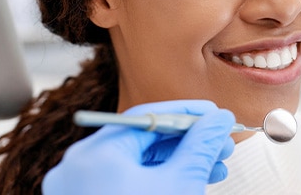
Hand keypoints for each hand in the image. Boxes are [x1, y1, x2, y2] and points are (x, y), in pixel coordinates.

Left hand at [42, 100, 235, 194]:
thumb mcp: (179, 186)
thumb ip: (200, 146)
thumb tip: (219, 120)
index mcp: (94, 155)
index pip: (147, 118)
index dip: (188, 114)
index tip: (216, 116)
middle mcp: (78, 168)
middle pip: (142, 140)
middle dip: (188, 142)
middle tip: (221, 145)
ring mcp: (79, 190)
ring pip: (136, 164)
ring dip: (178, 162)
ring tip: (215, 169)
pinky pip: (126, 183)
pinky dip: (158, 180)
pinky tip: (191, 182)